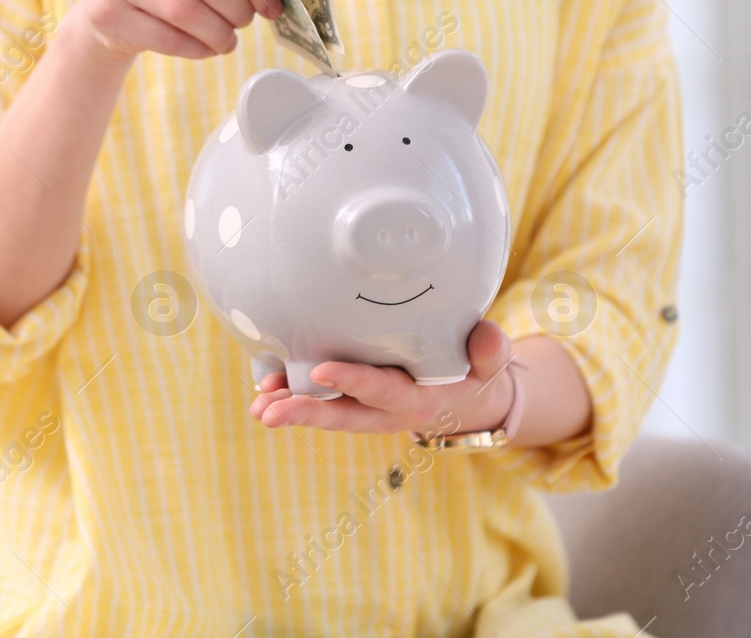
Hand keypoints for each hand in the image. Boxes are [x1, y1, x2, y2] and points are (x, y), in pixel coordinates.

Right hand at [70, 0, 282, 65]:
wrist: (108, 6)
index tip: (272, 3)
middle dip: (240, 9)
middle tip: (245, 21)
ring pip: (188, 10)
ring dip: (219, 33)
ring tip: (226, 39)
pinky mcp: (106, 12)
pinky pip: (168, 38)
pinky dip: (197, 48)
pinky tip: (204, 46)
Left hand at [249, 321, 517, 437]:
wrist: (465, 399)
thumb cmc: (473, 372)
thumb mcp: (491, 365)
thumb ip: (491, 351)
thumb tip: (487, 336)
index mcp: (419, 402)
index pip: (384, 391)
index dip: (354, 382)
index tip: (322, 370)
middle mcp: (385, 411)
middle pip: (342, 415)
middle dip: (305, 412)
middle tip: (269, 411)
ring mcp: (365, 409)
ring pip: (324, 412)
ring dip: (290, 408)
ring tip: (259, 405)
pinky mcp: (351, 400)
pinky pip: (319, 401)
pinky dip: (291, 395)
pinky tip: (265, 387)